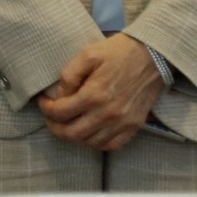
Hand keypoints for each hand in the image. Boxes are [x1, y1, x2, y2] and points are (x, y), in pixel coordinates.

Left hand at [36, 34, 165, 151]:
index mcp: (94, 94)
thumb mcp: (88, 54)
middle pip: (72, 133)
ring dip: (74, 136)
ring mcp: (123, 123)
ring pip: (90, 142)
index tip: (44, 102)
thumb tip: (58, 96)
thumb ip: (69, 76)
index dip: (47, 109)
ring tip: (68, 124)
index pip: (61, 112)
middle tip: (51, 118)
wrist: (153, 55)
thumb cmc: (118, 51)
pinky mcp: (134, 126)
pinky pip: (111, 145)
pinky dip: (96, 143)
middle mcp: (108, 114)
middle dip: (56, 127)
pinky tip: (89, 132)